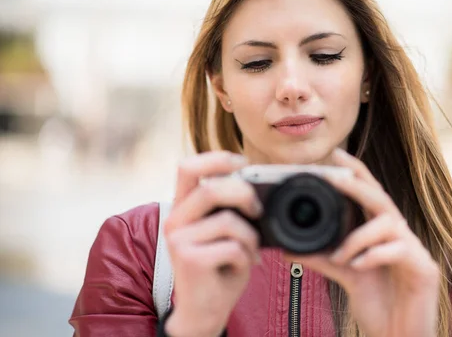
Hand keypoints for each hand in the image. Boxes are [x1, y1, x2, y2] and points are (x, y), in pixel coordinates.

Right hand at [163, 151, 261, 336]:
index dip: (216, 158)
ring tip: (252, 250)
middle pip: (212, 190)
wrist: (203, 311)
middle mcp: (175, 219)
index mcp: (183, 207)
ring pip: (227, 220)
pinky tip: (245, 265)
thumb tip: (255, 186)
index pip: (188, 167)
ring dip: (251, 236)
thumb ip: (230, 207)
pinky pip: (232, 247)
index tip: (243, 163)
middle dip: (245, 196)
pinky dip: (248, 256)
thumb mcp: (225, 231)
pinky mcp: (189, 260)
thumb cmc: (219, 268)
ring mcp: (179, 240)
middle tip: (258, 212)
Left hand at [285, 149, 439, 336]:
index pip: (370, 194)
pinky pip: (399, 250)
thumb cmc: (379, 303)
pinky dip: (373, 255)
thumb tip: (289, 249)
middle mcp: (400, 235)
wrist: (400, 336)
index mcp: (382, 233)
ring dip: (358, 237)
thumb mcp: (345, 275)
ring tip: (341, 257)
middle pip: (381, 198)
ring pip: (388, 223)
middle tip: (333, 176)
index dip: (355, 172)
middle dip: (356, 184)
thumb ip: (322, 259)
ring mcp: (414, 250)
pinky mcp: (423, 269)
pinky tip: (358, 266)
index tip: (335, 156)